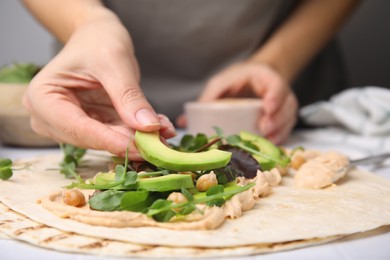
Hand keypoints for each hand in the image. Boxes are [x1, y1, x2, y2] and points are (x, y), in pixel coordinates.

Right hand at [23, 15, 174, 158]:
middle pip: (91, 139)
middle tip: (160, 142)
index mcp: (42, 98)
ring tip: (164, 132)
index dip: (110, 140)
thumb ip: (128, 96)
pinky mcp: (91, 125)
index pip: (77, 128)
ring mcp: (71, 123)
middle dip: (128, 141)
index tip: (140, 147)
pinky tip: (160, 128)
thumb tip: (148, 126)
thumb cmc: (98, 41)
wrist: (98, 36)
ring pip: (107, 140)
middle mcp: (50, 117)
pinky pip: (116, 134)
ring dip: (137, 139)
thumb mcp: (114, 63)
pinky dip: (138, 132)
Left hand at [197, 62, 297, 143]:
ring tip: (268, 140)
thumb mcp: (219, 84)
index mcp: (263, 76)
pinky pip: (287, 127)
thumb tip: (182, 122)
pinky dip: (281, 136)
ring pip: (290, 117)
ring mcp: (283, 104)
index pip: (276, 84)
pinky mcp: (282, 117)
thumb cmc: (234, 81)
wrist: (251, 79)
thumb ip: (206, 100)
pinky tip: (271, 144)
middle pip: (287, 104)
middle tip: (264, 130)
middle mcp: (277, 90)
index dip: (274, 96)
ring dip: (280, 130)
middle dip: (277, 119)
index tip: (266, 109)